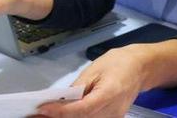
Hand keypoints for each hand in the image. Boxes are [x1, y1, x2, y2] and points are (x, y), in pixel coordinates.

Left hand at [35, 40, 176, 117]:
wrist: (140, 68)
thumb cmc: (118, 63)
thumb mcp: (94, 69)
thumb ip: (78, 86)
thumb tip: (61, 98)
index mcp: (109, 93)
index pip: (81, 108)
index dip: (61, 111)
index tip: (43, 109)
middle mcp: (113, 110)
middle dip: (58, 117)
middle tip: (36, 114)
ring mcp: (115, 116)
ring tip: (44, 114)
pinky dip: (76, 117)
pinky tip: (61, 113)